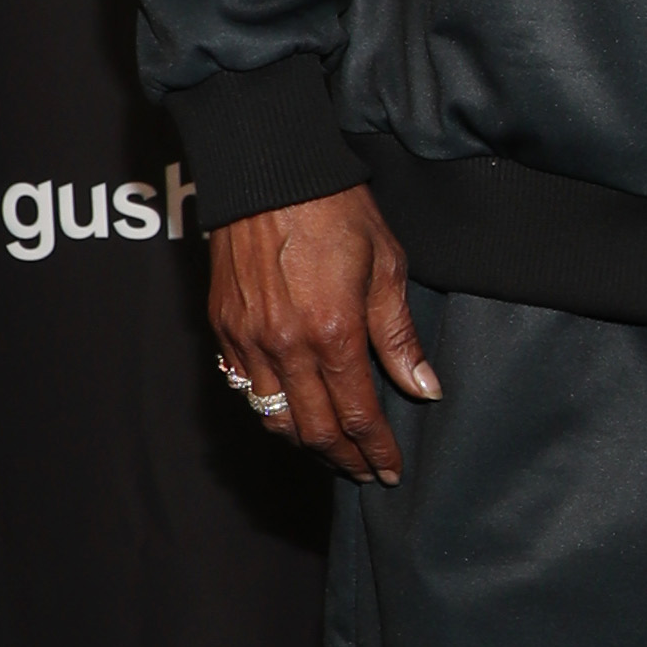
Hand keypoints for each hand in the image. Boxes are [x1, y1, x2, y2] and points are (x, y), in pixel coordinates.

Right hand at [208, 185, 439, 483]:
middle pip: (313, 430)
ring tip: (332, 449)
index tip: (390, 470)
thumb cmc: (338, 212)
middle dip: (342, 458)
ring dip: (304, 441)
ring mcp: (248, 341)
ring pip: (273, 417)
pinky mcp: (223, 329)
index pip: (358, 414)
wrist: (272, 175)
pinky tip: (291, 410)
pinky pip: (243, 388)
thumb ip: (399, 336)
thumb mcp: (388, 266)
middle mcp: (286, 347)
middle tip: (365, 470)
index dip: (376, 449)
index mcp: (333, 333)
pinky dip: (270, 409)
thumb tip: (424, 388)